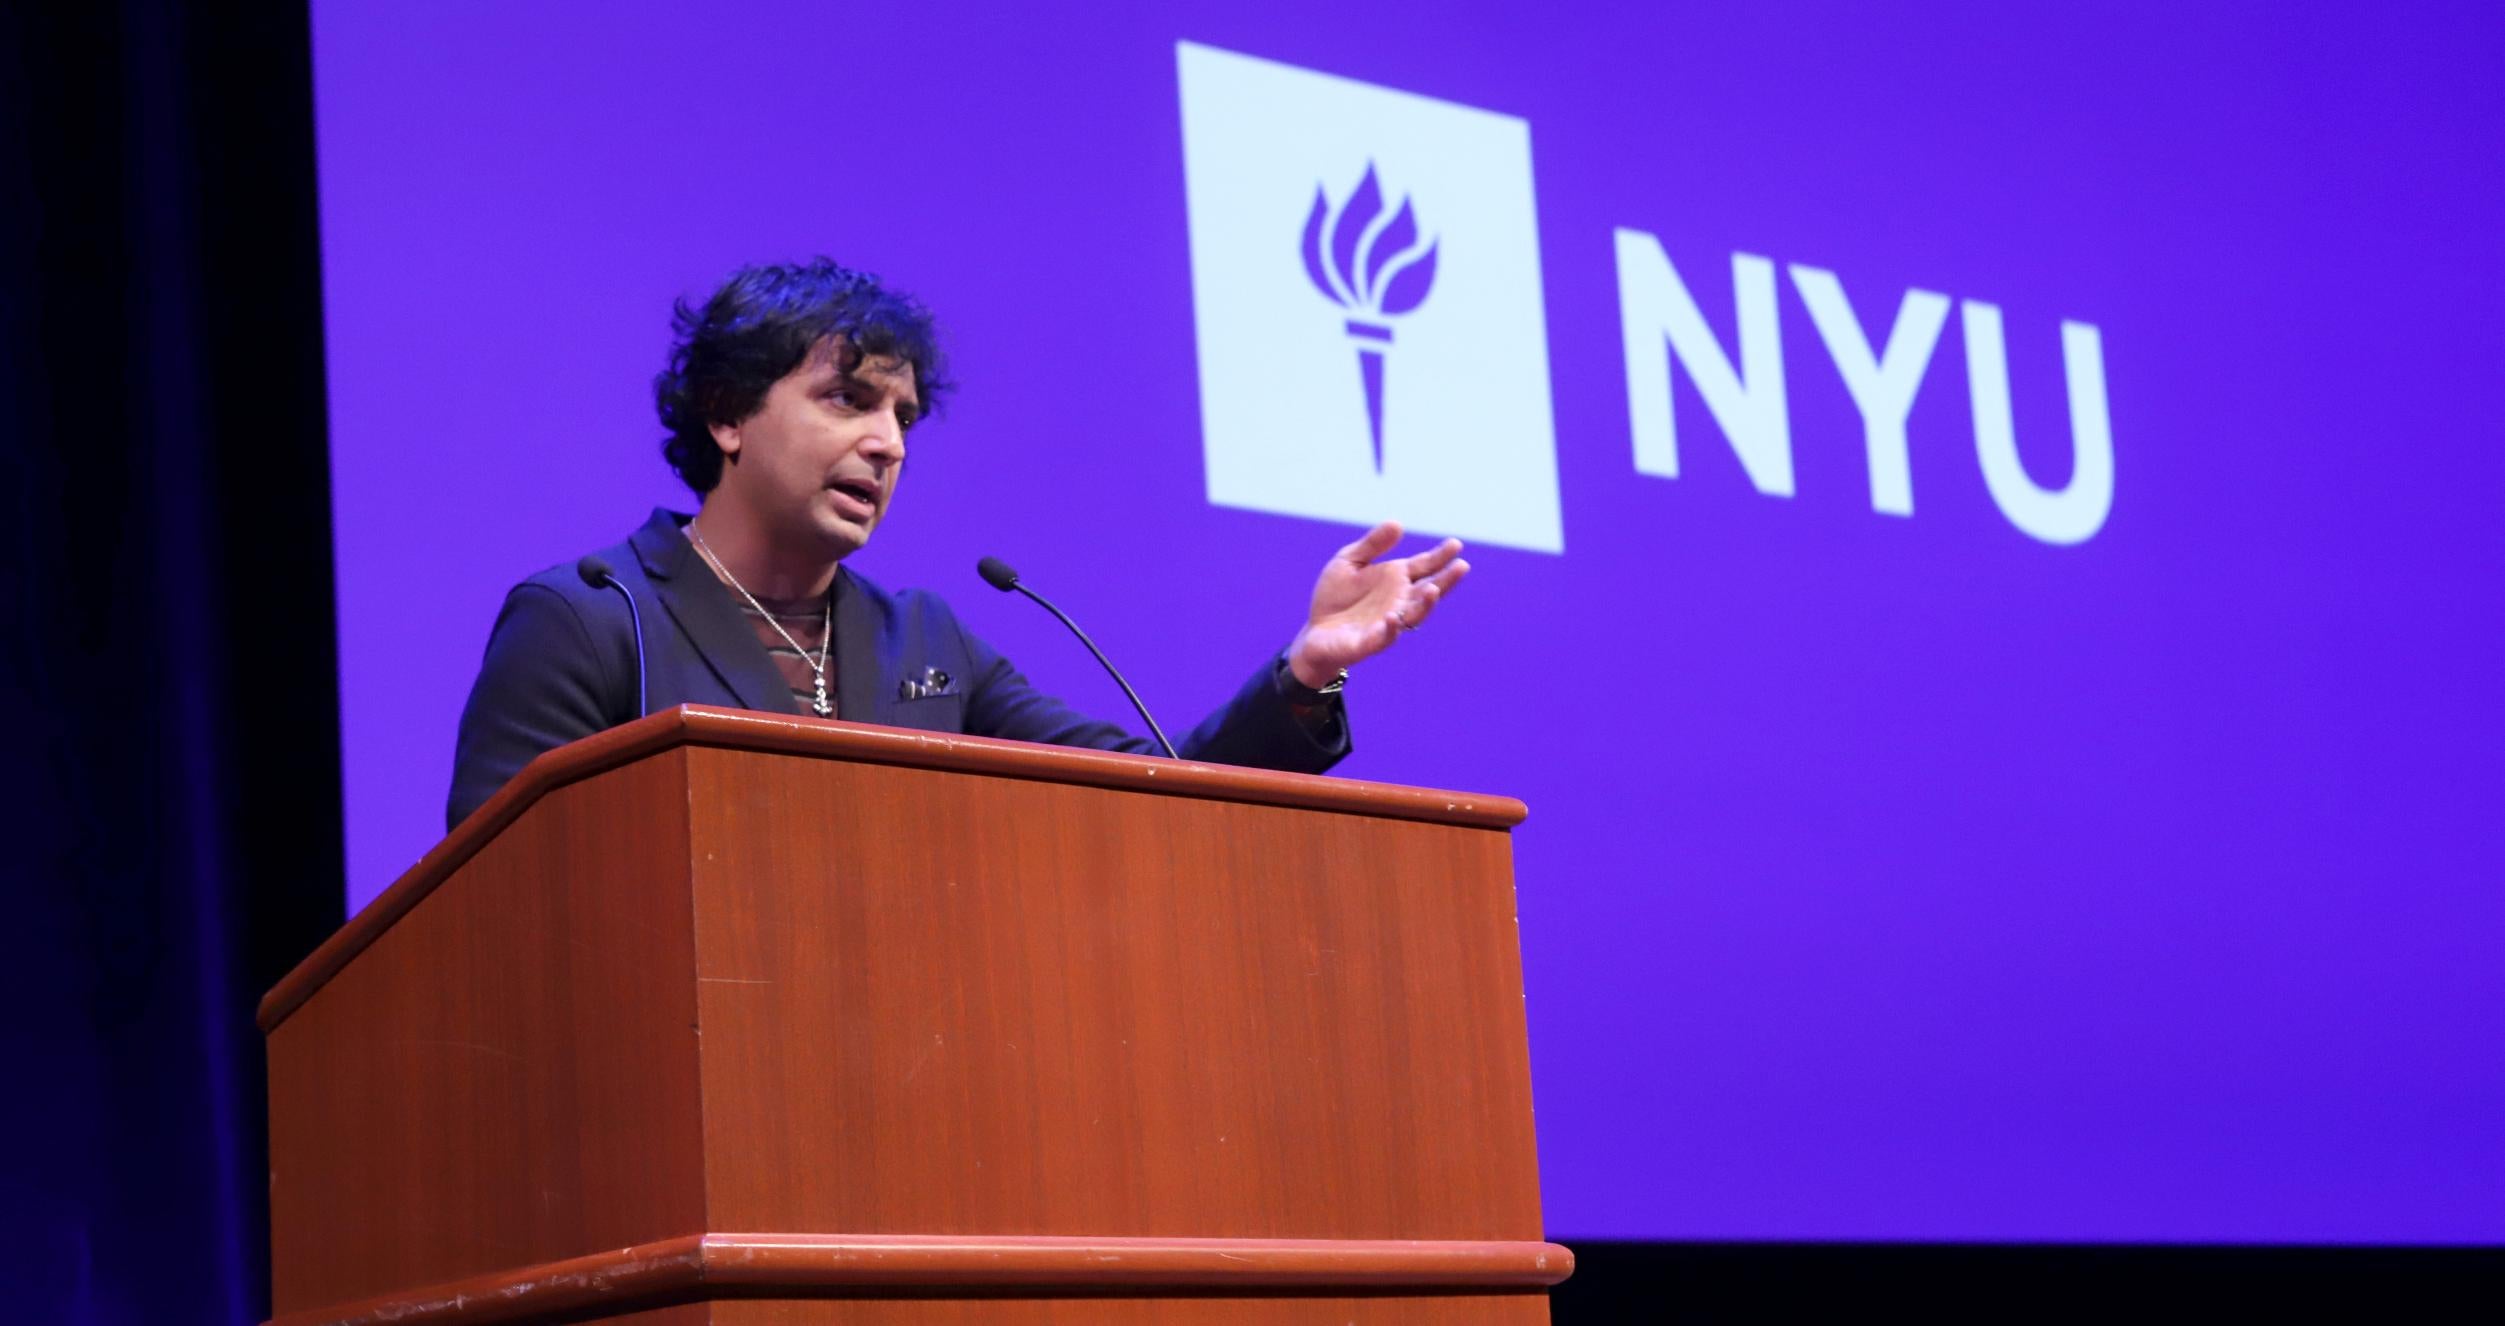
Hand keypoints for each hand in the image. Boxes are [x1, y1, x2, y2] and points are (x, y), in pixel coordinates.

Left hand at [1285, 521, 1468, 686]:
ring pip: (1414, 616)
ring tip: (1433, 589)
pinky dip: (1391, 628)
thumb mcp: (1349, 561)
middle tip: (1461, 566)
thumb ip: (1372, 545)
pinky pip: (1385, 637)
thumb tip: (1398, 523)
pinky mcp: (1370, 642)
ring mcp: (1388, 623)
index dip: (1441, 556)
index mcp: (1396, 580)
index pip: (1425, 566)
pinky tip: (1393, 616)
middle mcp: (1399, 601)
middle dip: (1446, 580)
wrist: (1315, 631)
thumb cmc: (1335, 596)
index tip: (1456, 544)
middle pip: (1429, 590)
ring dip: (1425, 605)